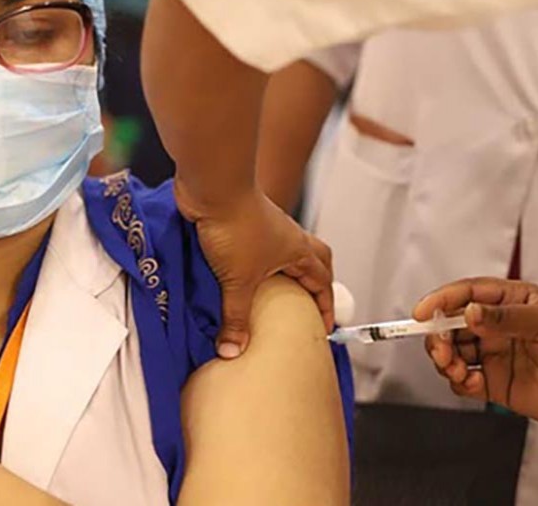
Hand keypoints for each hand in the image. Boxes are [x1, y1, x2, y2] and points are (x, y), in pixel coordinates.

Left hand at [175, 181, 333, 357]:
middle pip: (314, 259)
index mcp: (297, 250)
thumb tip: (234, 349)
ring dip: (283, 270)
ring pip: (283, 252)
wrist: (211, 189)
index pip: (322, 282)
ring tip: (271, 293)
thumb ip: (237, 317)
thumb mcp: (238, 281)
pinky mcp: (243, 223)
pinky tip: (238, 275)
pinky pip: (257, 247)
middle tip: (308, 303)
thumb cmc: (236, 225)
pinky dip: (255, 262)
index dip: (325, 305)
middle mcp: (286, 237)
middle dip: (315, 282)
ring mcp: (266, 228)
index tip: (324, 326)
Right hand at [415, 278, 537, 430]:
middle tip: (440, 350)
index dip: (440, 300)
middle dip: (437, 336)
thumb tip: (469, 313)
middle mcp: (495, 326)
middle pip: (449, 325)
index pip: (465, 294)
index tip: (422, 313)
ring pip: (451, 353)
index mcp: (508, 301)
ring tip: (454, 369)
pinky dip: (458, 382)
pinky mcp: (493, 383)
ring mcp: (493, 354)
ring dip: (444, 360)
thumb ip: (506, 318)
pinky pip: (462, 381)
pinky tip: (470, 383)